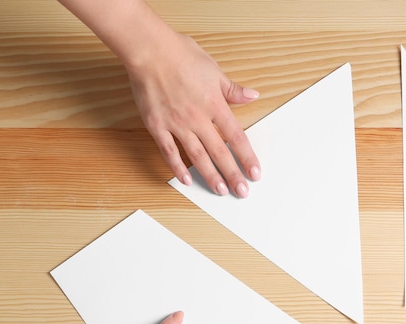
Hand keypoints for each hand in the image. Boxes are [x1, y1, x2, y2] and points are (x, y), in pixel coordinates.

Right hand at [127, 32, 260, 196]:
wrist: (150, 50)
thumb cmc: (181, 54)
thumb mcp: (214, 70)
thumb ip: (233, 89)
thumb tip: (253, 96)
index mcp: (215, 105)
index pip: (237, 137)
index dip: (247, 157)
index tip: (255, 173)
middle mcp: (198, 118)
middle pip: (220, 152)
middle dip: (233, 174)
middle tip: (242, 192)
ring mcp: (177, 124)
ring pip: (198, 156)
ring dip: (211, 175)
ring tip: (220, 191)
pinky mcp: (157, 126)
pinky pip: (169, 151)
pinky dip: (178, 167)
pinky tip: (186, 180)